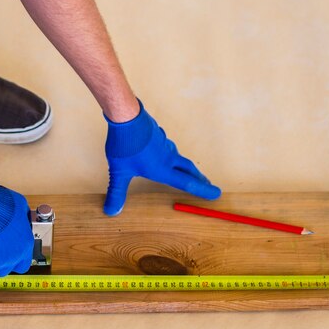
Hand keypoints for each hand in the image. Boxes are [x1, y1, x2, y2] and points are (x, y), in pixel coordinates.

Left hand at [103, 101, 220, 214]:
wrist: (126, 116)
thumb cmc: (125, 146)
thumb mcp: (119, 172)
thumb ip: (117, 192)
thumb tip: (111, 211)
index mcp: (162, 169)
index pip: (187, 183)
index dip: (202, 190)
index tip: (216, 193)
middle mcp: (167, 157)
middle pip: (188, 169)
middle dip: (198, 178)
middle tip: (207, 184)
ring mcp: (164, 143)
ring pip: (178, 156)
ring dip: (185, 165)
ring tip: (186, 170)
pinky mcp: (157, 134)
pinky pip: (167, 146)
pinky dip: (171, 153)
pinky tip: (164, 151)